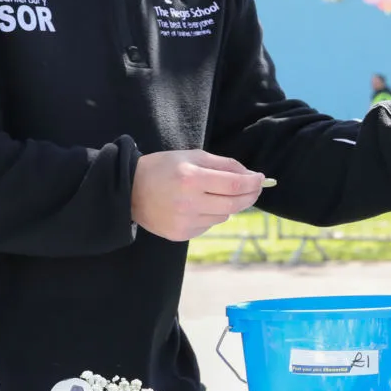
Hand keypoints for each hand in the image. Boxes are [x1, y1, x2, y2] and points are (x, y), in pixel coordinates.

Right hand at [132, 150, 263, 241]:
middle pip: (234, 204)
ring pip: (224, 216)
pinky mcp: (181, 234)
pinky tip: (198, 206)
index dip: (253, 182)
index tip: (261, 178)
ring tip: (215, 194)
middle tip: (256, 189)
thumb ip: (224, 164)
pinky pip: (209, 225)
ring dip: (228, 205)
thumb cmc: (163, 168)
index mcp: (191, 178)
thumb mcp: (192, 156)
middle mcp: (188, 203)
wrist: (129, 190)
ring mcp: (184, 222)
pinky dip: (211, 215)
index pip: (234, 184)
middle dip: (250, 196)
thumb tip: (251, 175)